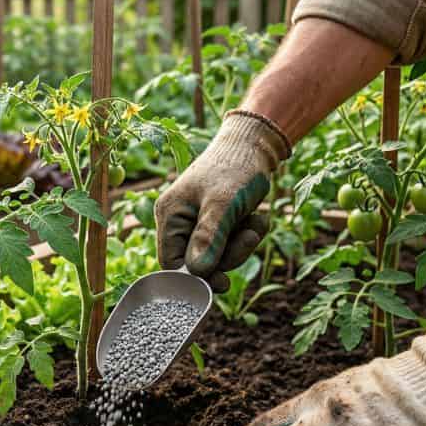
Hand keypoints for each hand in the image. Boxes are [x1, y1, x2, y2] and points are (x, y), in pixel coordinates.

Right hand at [155, 111, 289, 290]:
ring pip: (217, 255)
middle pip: (197, 263)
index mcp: (170, 215)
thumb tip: (198, 273)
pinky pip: (230, 243)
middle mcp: (179, 220)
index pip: (171, 263)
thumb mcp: (223, 203)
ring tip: (254, 222)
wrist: (255, 144)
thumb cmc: (234, 167)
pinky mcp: (216, 222)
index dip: (195, 276)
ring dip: (241, 244)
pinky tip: (255, 217)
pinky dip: (246, 234)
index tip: (223, 282)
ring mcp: (197, 222)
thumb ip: (209, 238)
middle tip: (248, 238)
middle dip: (227, 255)